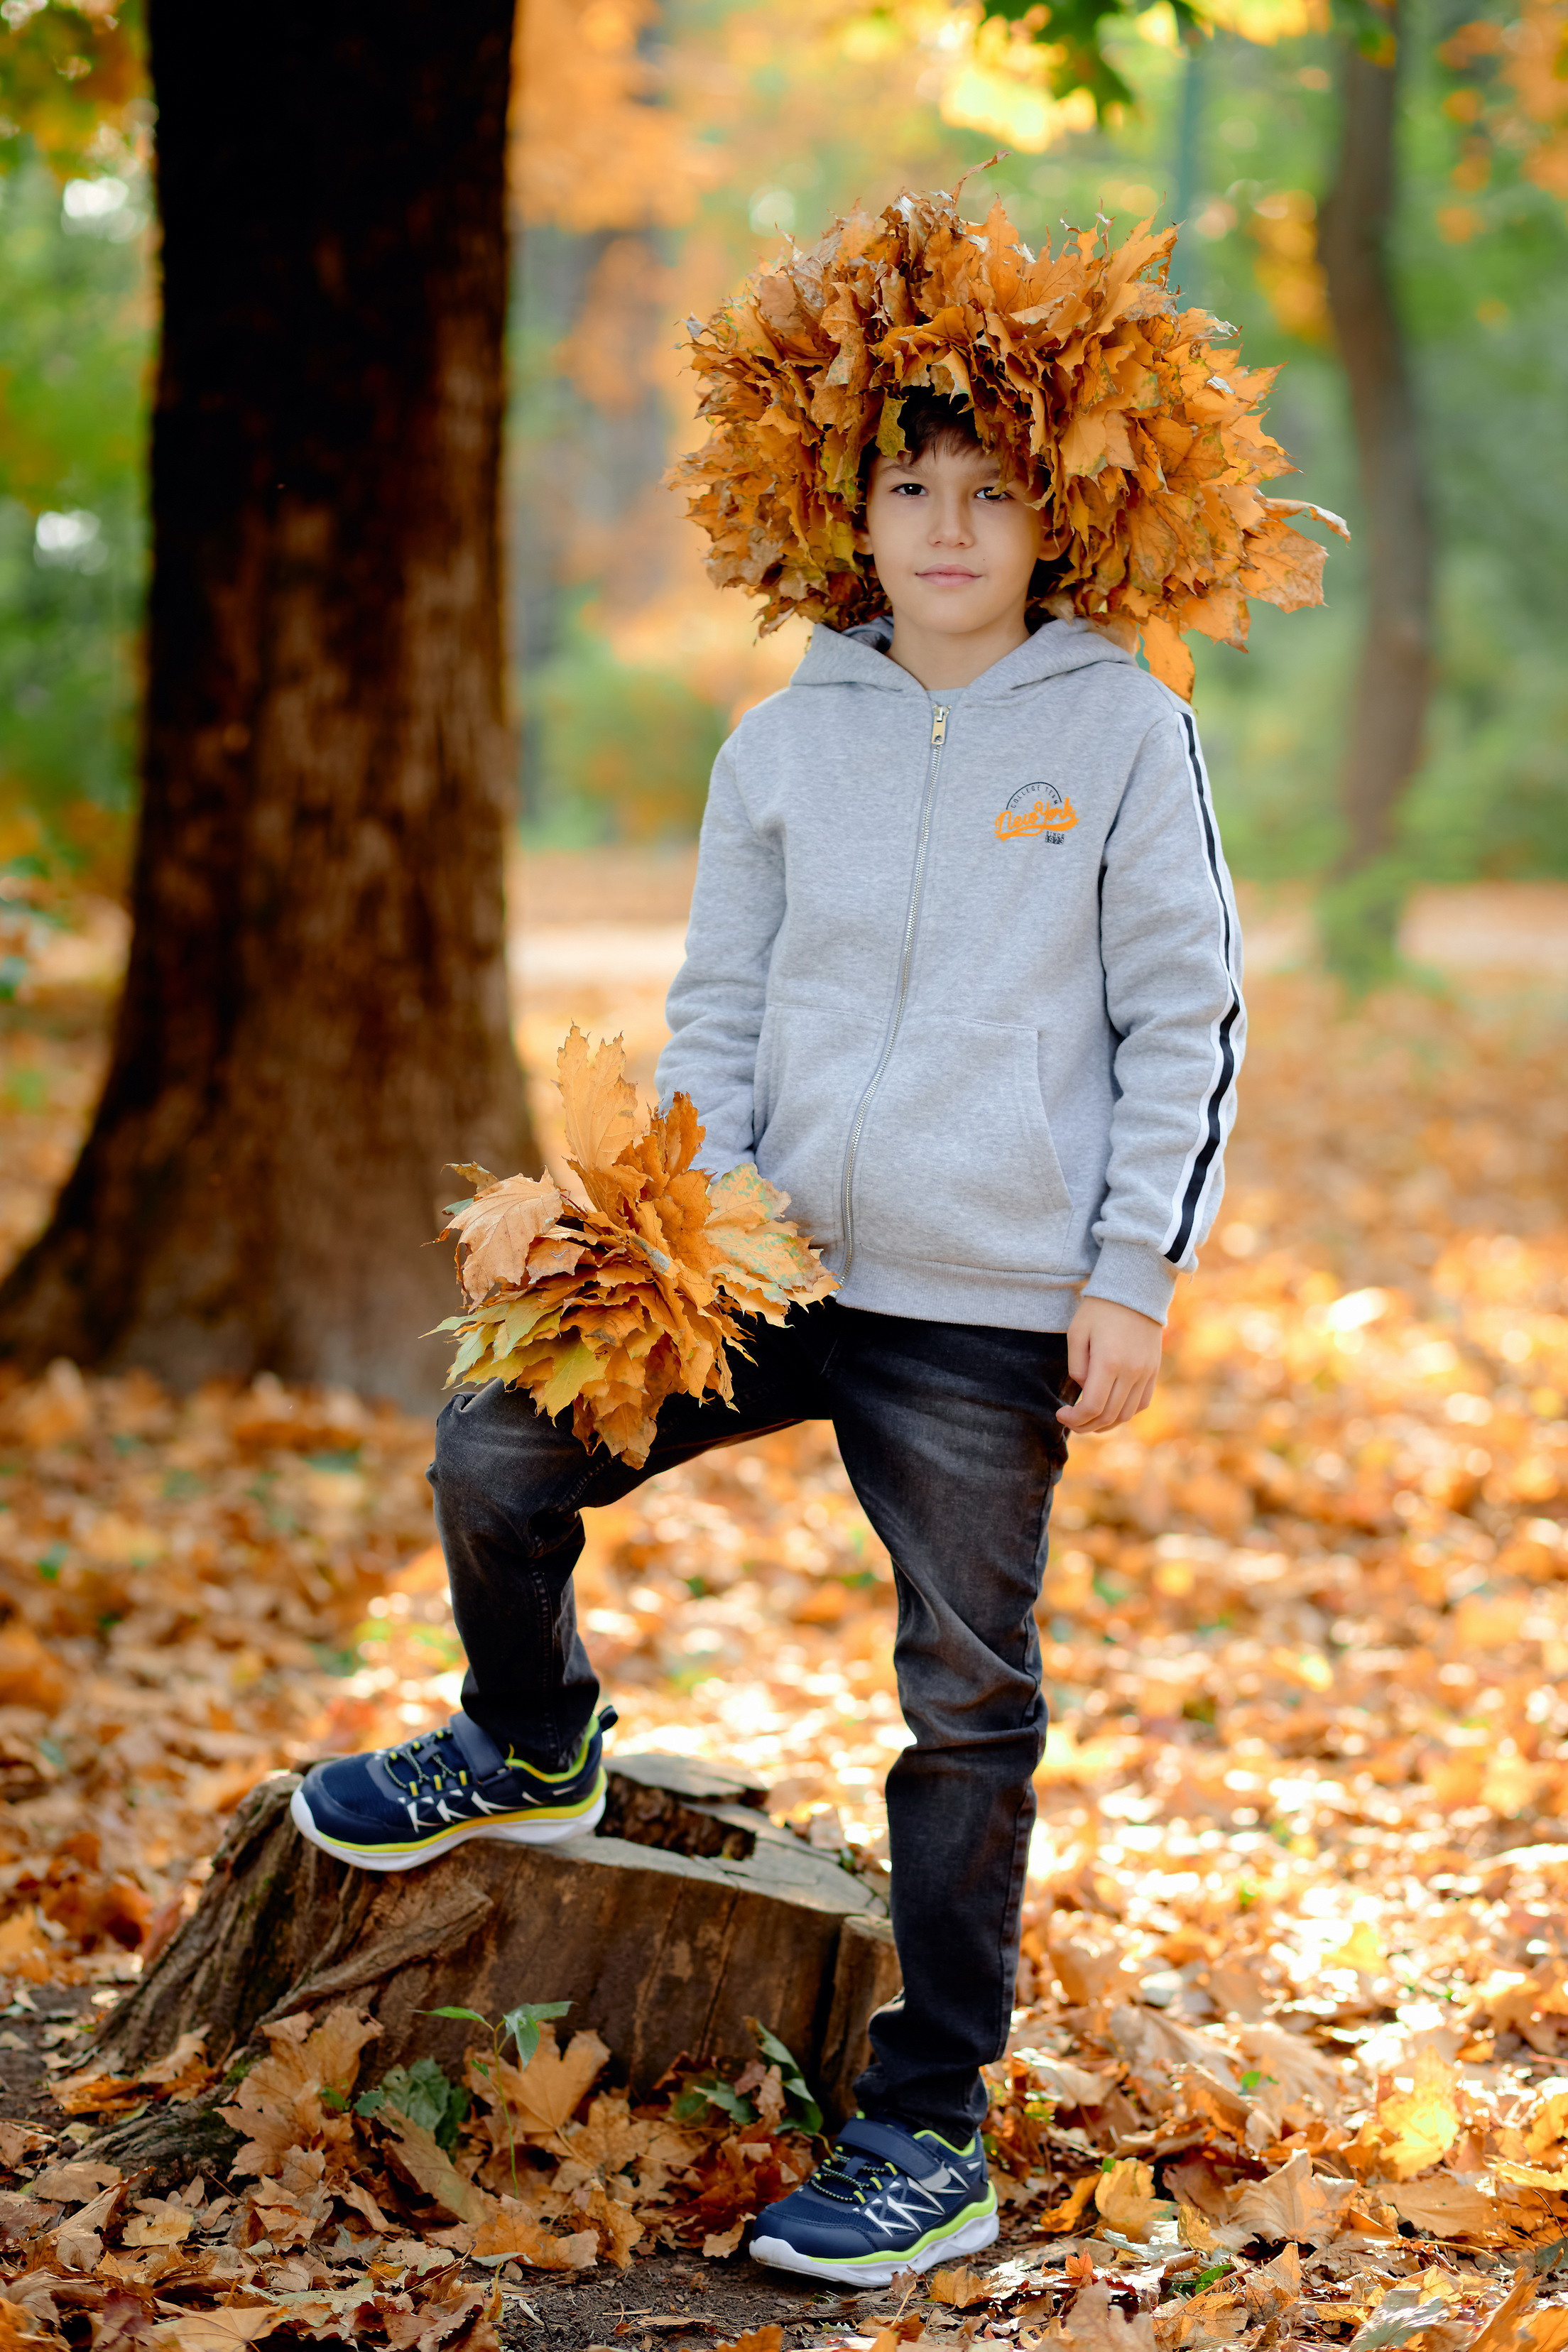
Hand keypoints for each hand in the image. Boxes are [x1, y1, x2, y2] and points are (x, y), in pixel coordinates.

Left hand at [1057, 1296, 1161, 1433]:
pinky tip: (1110, 1410)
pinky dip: (1125, 1413)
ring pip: (1127, 1414)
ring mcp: (1146, 1372)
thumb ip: (1077, 1367)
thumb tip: (1085, 1390)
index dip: (1074, 1418)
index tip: (1060, 1414)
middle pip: (1109, 1416)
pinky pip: (1142, 1403)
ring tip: (1088, 1420)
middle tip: (1070, 1421)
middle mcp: (1131, 1371)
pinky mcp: (1153, 1370)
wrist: (1135, 1290)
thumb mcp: (1077, 1333)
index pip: (1092, 1407)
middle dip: (1085, 1425)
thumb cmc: (1099, 1309)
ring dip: (1106, 1424)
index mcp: (1109, 1362)